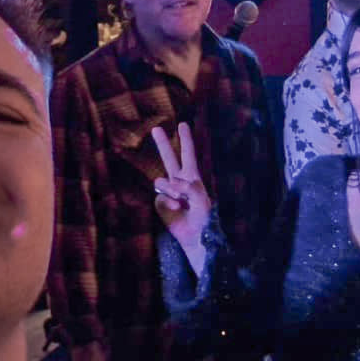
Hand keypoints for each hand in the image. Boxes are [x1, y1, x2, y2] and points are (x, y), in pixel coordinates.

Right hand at [152, 123, 211, 271]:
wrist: (195, 236)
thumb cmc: (203, 218)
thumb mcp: (202, 200)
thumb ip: (189, 187)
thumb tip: (171, 182)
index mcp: (192, 177)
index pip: (188, 154)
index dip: (185, 140)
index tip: (182, 124)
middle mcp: (179, 181)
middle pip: (168, 158)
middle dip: (163, 143)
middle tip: (156, 128)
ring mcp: (168, 192)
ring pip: (161, 181)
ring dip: (170, 190)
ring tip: (181, 202)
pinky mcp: (160, 202)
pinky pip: (160, 197)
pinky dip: (168, 202)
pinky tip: (177, 209)